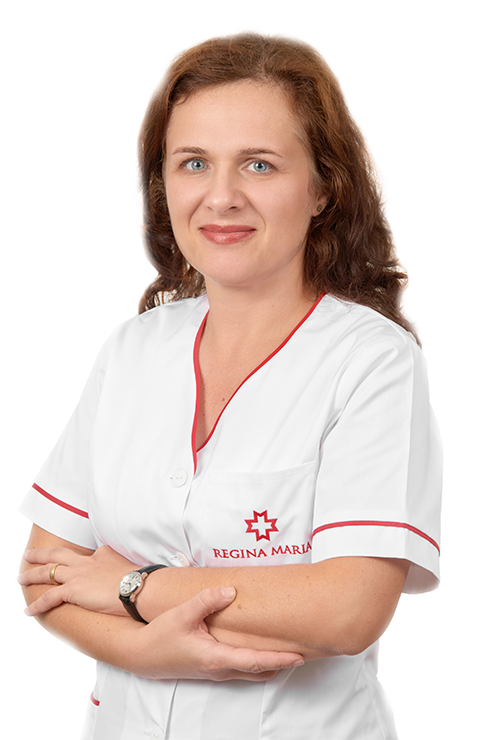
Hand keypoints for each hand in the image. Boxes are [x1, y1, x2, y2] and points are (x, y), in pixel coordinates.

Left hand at [18, 545, 135, 616]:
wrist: (138, 587)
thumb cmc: (140, 580)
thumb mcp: (130, 566)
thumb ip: (122, 567)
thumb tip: (125, 573)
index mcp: (101, 554)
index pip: (84, 555)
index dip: (75, 560)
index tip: (73, 564)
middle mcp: (86, 562)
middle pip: (57, 555)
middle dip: (41, 555)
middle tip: (29, 555)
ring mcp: (78, 575)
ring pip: (47, 572)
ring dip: (31, 575)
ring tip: (20, 578)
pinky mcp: (73, 590)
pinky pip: (49, 598)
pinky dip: (37, 604)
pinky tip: (28, 611)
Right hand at [130, 586, 304, 680]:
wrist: (141, 655)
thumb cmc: (160, 636)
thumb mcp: (182, 614)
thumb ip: (207, 601)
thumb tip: (230, 591)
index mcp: (216, 658)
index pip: (255, 662)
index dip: (279, 659)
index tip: (299, 657)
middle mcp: (220, 669)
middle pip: (259, 671)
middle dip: (281, 663)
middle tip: (302, 651)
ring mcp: (216, 671)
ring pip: (250, 671)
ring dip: (269, 663)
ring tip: (287, 649)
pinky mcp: (212, 668)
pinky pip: (241, 667)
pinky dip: (256, 661)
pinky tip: (260, 648)